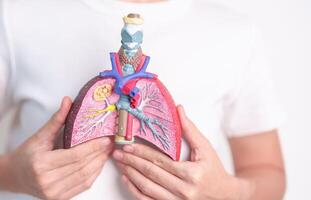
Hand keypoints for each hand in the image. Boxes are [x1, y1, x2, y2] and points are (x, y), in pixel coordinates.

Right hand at [2, 97, 112, 199]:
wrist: (14, 176)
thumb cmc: (26, 155)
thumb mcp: (39, 136)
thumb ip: (56, 119)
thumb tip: (68, 100)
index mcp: (41, 164)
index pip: (75, 156)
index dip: (92, 147)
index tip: (105, 139)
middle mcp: (47, 181)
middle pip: (82, 167)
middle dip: (99, 155)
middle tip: (109, 143)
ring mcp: (54, 193)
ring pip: (85, 178)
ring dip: (99, 165)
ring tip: (106, 152)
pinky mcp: (59, 199)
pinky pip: (82, 186)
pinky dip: (93, 174)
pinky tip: (97, 163)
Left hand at [113, 105, 247, 199]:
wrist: (224, 196)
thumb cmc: (214, 171)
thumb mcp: (205, 148)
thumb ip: (190, 129)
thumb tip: (178, 109)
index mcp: (191, 174)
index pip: (160, 161)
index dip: (142, 152)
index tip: (128, 146)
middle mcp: (183, 190)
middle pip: (150, 173)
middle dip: (131, 162)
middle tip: (118, 153)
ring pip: (146, 188)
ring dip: (130, 174)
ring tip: (120, 163)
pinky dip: (135, 190)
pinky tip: (127, 179)